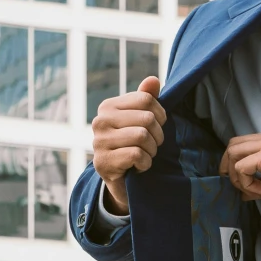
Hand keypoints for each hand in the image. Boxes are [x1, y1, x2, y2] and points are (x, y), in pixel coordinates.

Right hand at [92, 78, 164, 212]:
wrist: (121, 180)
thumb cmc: (133, 145)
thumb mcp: (140, 120)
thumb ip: (146, 99)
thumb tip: (153, 80)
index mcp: (108, 106)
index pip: (146, 99)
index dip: (161, 114)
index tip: (158, 126)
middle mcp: (100, 121)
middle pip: (147, 118)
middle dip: (157, 135)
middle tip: (152, 145)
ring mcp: (99, 142)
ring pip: (142, 136)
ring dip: (152, 150)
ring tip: (146, 155)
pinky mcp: (103, 162)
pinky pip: (137, 155)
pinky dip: (145, 163)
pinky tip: (139, 166)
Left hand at [220, 130, 260, 205]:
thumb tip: (242, 194)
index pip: (243, 144)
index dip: (235, 162)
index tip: (242, 182)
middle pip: (233, 144)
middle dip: (227, 165)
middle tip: (234, 184)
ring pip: (234, 152)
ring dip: (236, 174)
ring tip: (250, 189)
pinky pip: (242, 167)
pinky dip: (245, 181)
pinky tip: (258, 190)